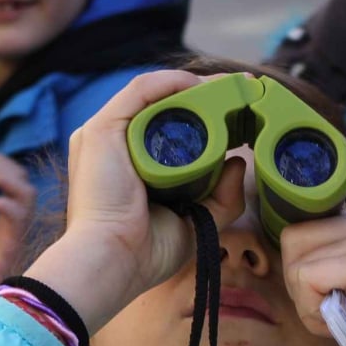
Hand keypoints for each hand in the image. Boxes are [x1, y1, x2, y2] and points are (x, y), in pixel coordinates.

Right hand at [24, 71, 244, 335]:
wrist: (112, 262)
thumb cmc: (144, 252)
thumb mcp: (196, 221)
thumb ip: (221, 198)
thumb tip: (237, 162)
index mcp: (127, 165)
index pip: (167, 127)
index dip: (205, 115)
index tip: (242, 112)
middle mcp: (113, 145)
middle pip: (162, 106)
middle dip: (205, 94)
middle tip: (243, 90)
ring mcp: (103, 134)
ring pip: (153, 95)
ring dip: (194, 85)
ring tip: (230, 86)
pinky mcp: (101, 129)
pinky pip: (140, 91)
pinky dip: (171, 83)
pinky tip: (200, 86)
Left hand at [279, 150, 345, 345]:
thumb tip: (298, 252)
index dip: (313, 187)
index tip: (312, 230)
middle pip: (294, 233)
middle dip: (298, 279)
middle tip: (328, 305)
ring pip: (295, 258)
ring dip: (304, 299)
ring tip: (338, 316)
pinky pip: (306, 280)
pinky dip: (312, 312)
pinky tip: (340, 325)